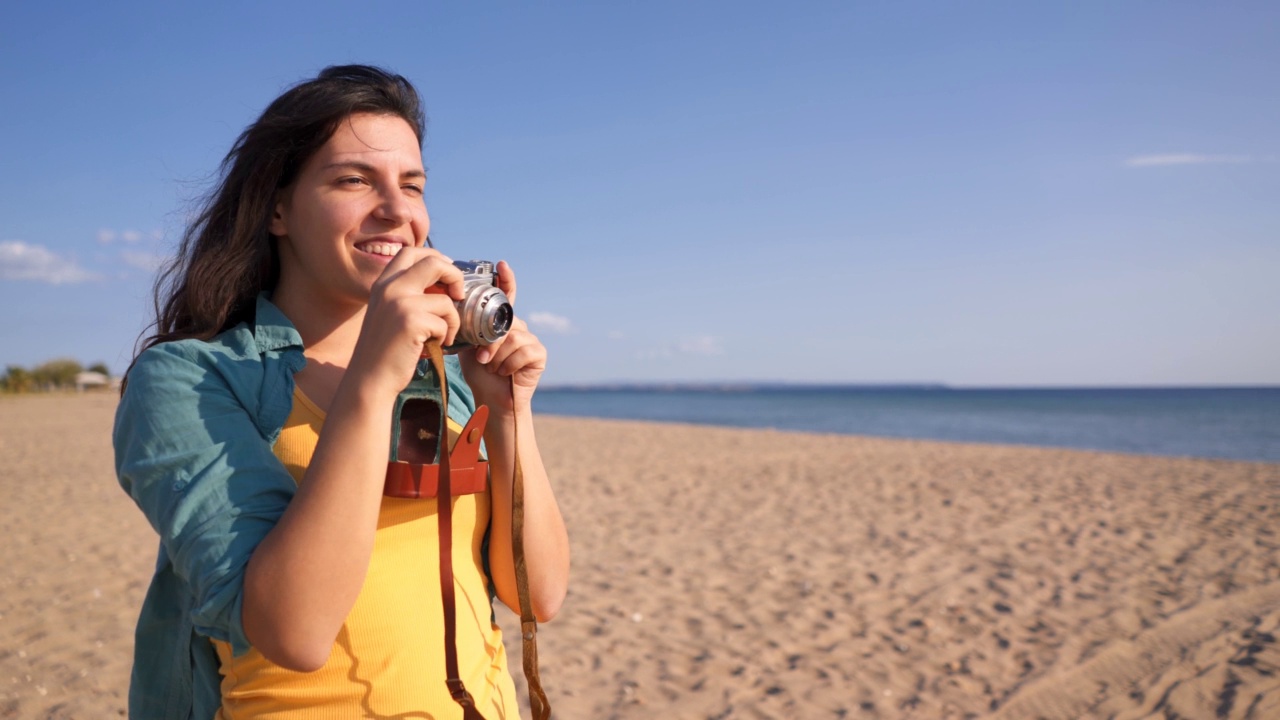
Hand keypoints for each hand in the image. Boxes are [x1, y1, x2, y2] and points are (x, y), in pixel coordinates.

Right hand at [347, 247, 465, 398]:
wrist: (370, 378)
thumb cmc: (385, 349)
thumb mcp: (389, 312)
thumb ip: (407, 293)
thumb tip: (442, 280)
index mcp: (382, 283)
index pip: (411, 252)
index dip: (435, 257)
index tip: (447, 274)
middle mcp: (389, 288)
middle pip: (433, 262)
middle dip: (454, 275)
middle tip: (459, 294)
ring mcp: (399, 303)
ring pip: (446, 300)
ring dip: (452, 320)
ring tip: (441, 335)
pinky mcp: (411, 321)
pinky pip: (445, 322)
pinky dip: (445, 336)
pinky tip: (432, 346)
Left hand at [459, 261, 546, 413]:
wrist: (491, 400)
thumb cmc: (480, 373)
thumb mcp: (469, 346)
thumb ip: (470, 328)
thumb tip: (458, 311)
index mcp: (502, 324)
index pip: (506, 297)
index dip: (506, 280)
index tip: (502, 264)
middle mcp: (519, 328)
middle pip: (506, 322)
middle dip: (491, 342)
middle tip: (483, 358)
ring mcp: (531, 340)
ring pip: (512, 338)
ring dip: (498, 356)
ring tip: (493, 368)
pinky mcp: (539, 354)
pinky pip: (523, 351)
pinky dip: (509, 364)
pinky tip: (505, 373)